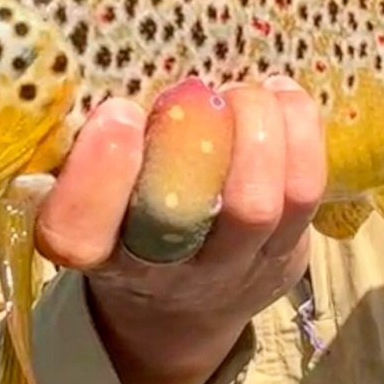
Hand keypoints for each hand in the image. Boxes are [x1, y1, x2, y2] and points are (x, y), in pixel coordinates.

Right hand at [34, 77, 327, 383]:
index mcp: (99, 254)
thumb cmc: (126, 228)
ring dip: (257, 128)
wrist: (181, 312)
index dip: (97, 176)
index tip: (117, 113)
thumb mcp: (96, 204)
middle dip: (195, 137)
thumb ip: (96, 154)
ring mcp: (233, 267)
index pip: (79, 235)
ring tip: (246, 93)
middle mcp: (164, 271)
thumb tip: (124, 71)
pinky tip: (282, 98)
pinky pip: (304, 191)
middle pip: (183, 217)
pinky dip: (299, 130)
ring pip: (257, 203)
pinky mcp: (286, 253)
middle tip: (199, 92)